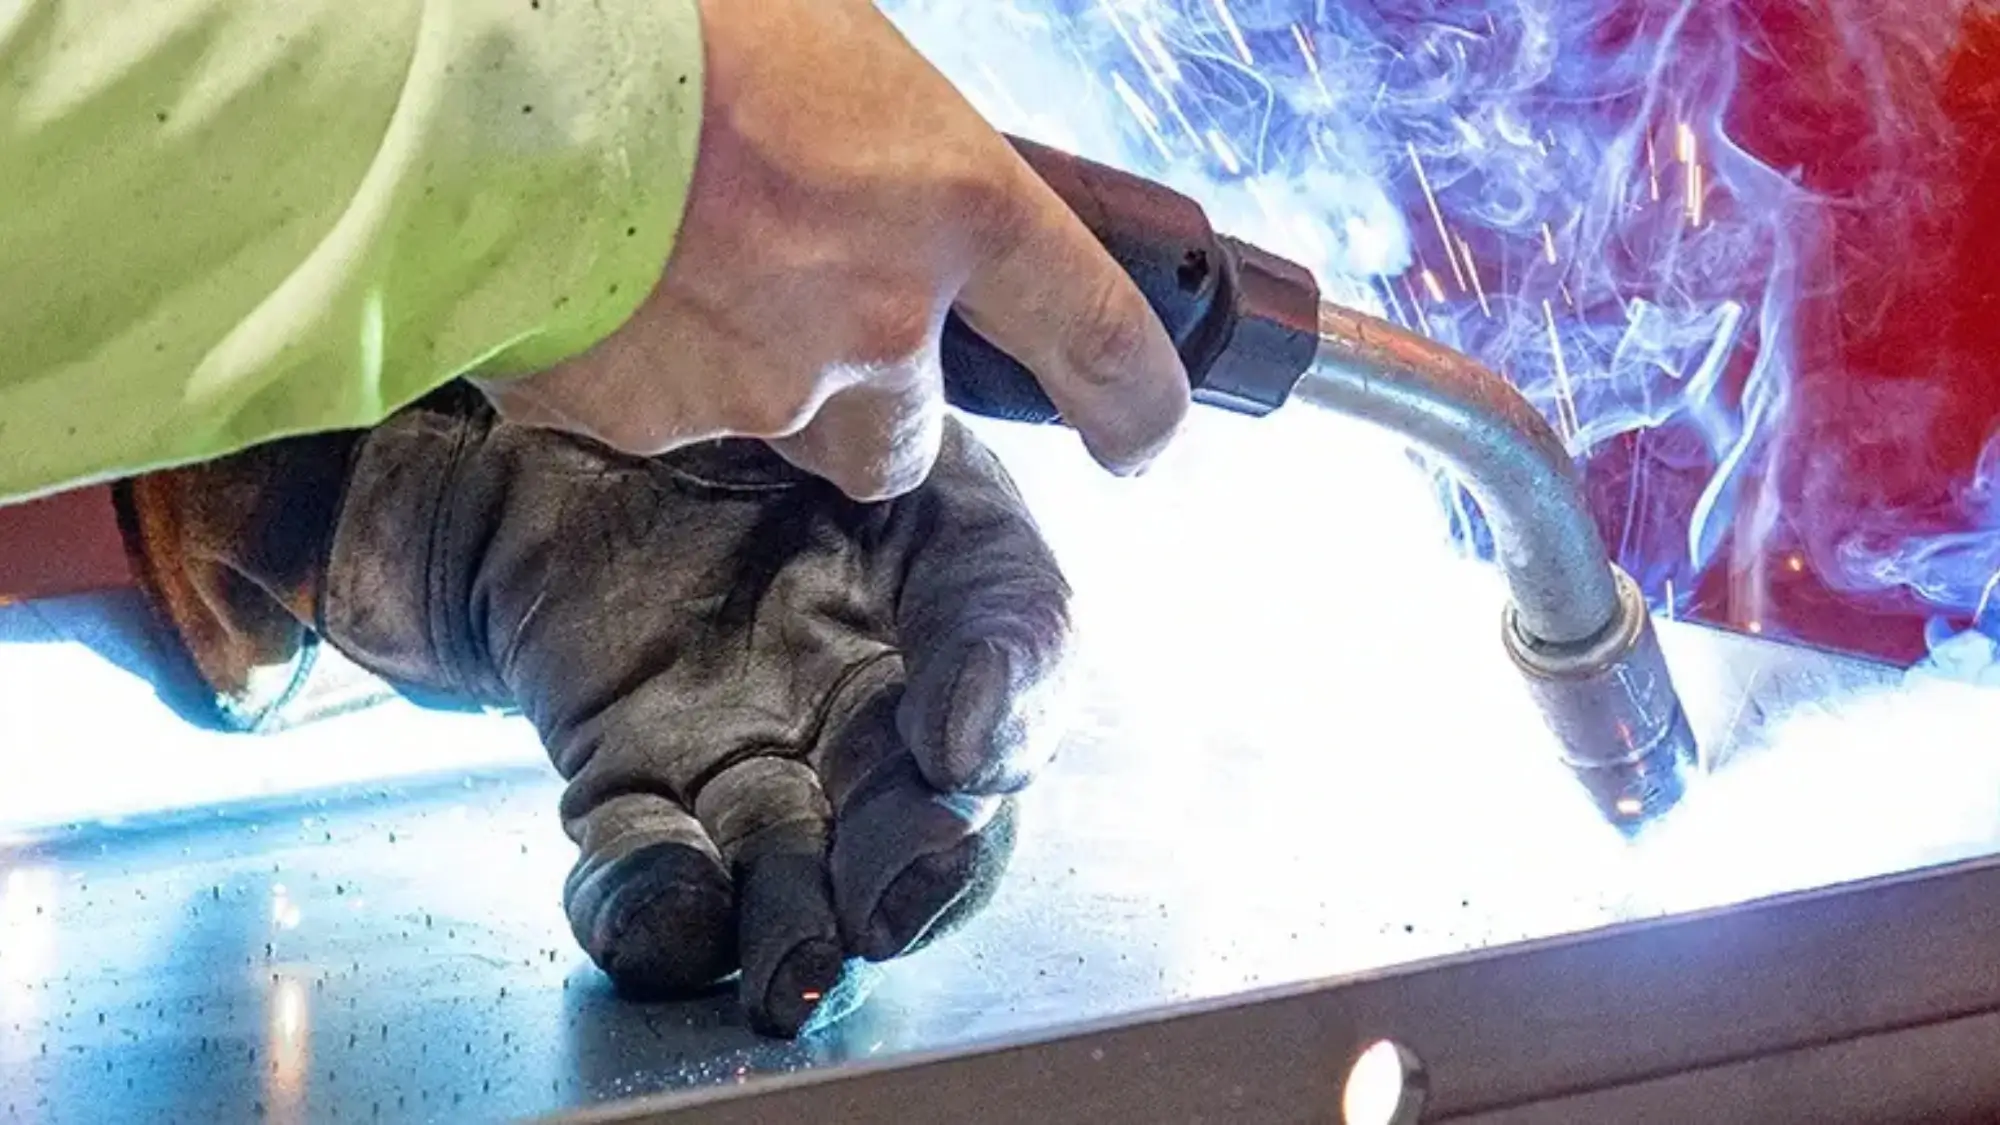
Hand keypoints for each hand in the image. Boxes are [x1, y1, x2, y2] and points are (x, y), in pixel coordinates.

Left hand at [115, 385, 1072, 1036]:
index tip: (958, 747)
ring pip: (791, 874)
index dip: (1008, 717)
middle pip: (914, 818)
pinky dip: (651, 906)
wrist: (536, 388)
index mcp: (942, 592)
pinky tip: (660, 909)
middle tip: (892, 900)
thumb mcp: (881, 435)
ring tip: (788, 971)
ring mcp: (744, 747)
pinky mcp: (626, 777)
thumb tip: (970, 743)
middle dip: (911, 875)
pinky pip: (647, 863)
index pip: (1015, 675)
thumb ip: (972, 563)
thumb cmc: (739, 392)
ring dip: (795, 936)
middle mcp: (859, 695)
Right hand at [476, 0, 1188, 500]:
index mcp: (954, 208)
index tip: (1138, 438)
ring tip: (683, 279)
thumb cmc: (680, 19)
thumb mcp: (843, 51)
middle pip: (910, 444)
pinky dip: (642, 374)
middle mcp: (875, 328)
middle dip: (877, 407)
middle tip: (813, 322)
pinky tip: (600, 286)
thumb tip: (890, 183)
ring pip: (784, 437)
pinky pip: (659, 423)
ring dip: (758, 385)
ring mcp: (756, 392)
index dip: (1133, 405)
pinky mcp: (639, 426)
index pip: (1098, 339)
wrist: (485, 65)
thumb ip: (895, 153)